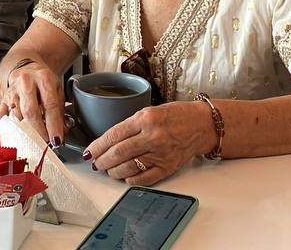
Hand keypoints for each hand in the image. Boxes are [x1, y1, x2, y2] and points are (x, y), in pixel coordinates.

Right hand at [0, 60, 67, 146]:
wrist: (27, 69)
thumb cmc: (43, 81)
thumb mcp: (57, 90)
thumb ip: (60, 110)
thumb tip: (62, 131)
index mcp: (44, 78)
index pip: (50, 104)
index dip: (53, 124)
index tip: (56, 139)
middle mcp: (27, 81)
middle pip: (30, 110)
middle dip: (39, 130)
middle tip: (45, 140)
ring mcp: (13, 89)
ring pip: (17, 115)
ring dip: (26, 130)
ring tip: (34, 137)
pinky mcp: (4, 97)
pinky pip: (3, 114)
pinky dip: (8, 125)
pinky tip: (14, 132)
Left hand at [84, 102, 212, 185]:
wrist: (202, 125)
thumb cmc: (176, 115)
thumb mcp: (150, 111)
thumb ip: (130, 125)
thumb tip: (109, 141)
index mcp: (146, 119)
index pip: (114, 135)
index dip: (98, 146)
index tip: (89, 151)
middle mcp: (152, 137)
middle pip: (118, 153)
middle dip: (102, 160)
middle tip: (95, 163)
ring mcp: (160, 154)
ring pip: (128, 168)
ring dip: (113, 171)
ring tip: (108, 170)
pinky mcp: (167, 167)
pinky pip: (144, 178)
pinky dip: (130, 179)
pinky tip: (125, 176)